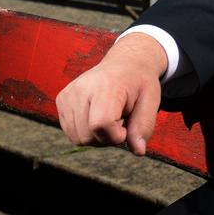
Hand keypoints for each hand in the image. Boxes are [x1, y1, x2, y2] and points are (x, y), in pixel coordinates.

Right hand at [55, 32, 167, 156]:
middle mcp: (82, 88)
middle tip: (120, 119)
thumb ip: (144, 126)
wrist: (125, 63)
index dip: (116, 135)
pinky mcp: (62, 99)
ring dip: (97, 136)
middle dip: (108, 137)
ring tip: (109, 116)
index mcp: (106, 86)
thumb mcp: (151, 100)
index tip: (126, 127)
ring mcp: (68, 94)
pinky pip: (71, 132)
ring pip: (77, 138)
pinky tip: (97, 115)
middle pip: (87, 136)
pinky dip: (86, 131)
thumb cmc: (139, 82)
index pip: (100, 124)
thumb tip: (138, 151)